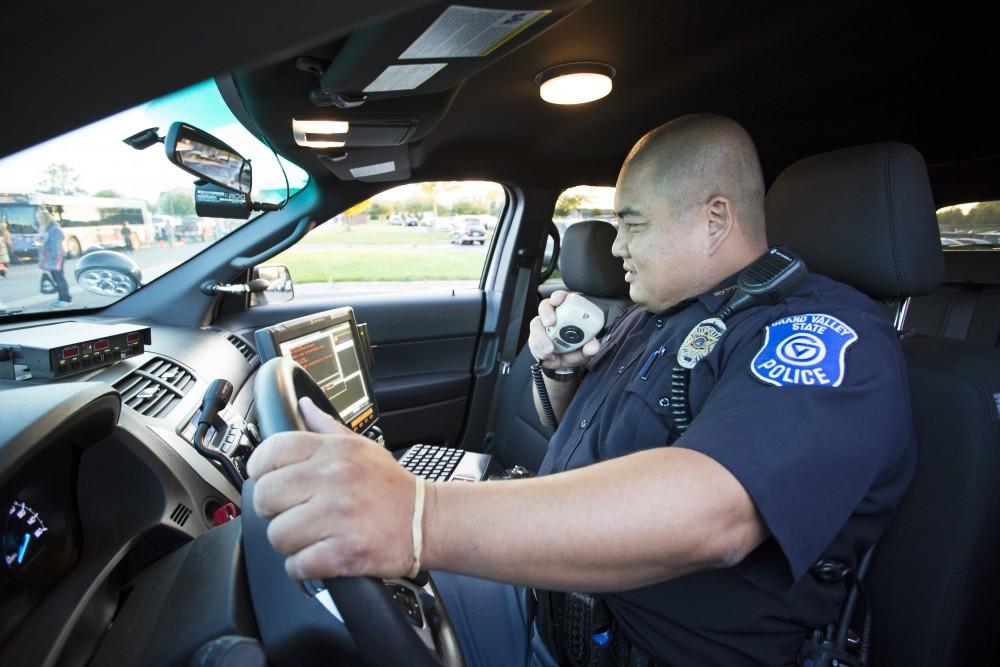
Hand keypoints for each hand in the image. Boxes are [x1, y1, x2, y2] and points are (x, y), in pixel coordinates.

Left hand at [246, 397, 418, 579]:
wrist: (427, 521)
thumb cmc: (391, 486)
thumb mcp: (361, 447)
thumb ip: (326, 427)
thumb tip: (303, 407)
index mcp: (334, 452)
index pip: (272, 451)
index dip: (260, 468)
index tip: (267, 479)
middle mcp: (335, 479)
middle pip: (266, 497)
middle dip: (272, 510)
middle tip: (290, 513)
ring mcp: (339, 517)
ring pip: (278, 535)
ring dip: (289, 542)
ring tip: (308, 536)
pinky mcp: (345, 552)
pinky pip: (298, 565)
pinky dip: (302, 567)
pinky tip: (317, 556)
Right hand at [527, 290, 600, 368]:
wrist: (565, 365)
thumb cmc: (575, 351)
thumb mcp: (585, 350)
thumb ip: (589, 348)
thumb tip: (593, 346)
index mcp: (568, 313)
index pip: (561, 298)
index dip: (558, 296)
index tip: (558, 300)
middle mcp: (553, 317)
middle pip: (545, 307)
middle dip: (546, 313)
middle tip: (550, 323)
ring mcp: (542, 328)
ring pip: (536, 326)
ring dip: (541, 339)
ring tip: (549, 352)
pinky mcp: (534, 340)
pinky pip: (533, 344)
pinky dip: (539, 352)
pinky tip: (549, 358)